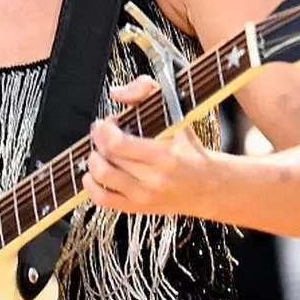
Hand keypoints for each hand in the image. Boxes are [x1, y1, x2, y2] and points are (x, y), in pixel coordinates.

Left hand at [82, 76, 214, 215]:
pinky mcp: (137, 208)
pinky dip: (90, 185)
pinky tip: (93, 173)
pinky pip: (102, 199)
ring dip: (93, 159)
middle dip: (97, 139)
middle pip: (107, 157)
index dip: (105, 129)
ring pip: (101, 177)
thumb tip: (117, 93)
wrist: (208, 186)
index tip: (109, 121)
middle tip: (102, 131)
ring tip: (100, 150)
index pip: (118, 144)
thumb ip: (147, 91)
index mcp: (164, 156)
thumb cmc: (190, 149)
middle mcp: (152, 179)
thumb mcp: (177, 114)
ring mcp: (143, 196)